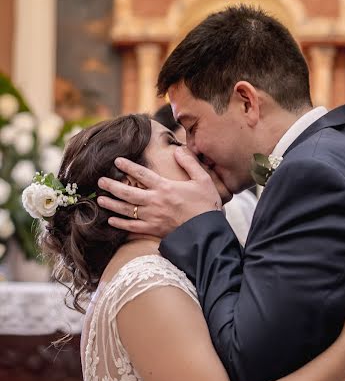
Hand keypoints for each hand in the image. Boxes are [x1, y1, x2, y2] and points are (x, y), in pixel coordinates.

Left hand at [97, 149, 222, 236]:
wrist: (207, 231)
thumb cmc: (206, 205)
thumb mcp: (202, 180)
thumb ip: (189, 163)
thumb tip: (177, 150)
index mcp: (166, 187)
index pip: (142, 174)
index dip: (128, 167)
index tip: (116, 161)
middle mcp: (155, 201)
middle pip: (128, 192)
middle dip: (112, 186)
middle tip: (100, 182)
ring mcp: (153, 217)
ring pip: (127, 210)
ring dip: (112, 204)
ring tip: (100, 199)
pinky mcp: (154, 230)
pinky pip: (133, 227)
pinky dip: (121, 224)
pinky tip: (111, 220)